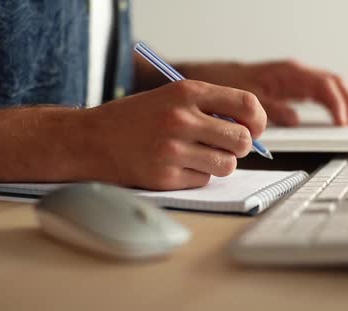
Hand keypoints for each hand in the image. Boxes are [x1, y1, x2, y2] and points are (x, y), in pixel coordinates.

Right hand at [87, 80, 266, 189]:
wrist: (89, 139)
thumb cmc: (134, 119)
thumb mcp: (170, 97)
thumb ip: (209, 107)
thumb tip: (251, 130)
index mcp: (186, 92)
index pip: (246, 104)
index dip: (258, 120)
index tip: (255, 128)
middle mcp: (181, 119)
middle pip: (242, 140)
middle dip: (240, 147)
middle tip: (226, 146)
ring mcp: (172, 150)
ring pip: (227, 165)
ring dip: (219, 163)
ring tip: (198, 156)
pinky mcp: (165, 177)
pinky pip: (203, 180)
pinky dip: (196, 176)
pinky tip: (175, 166)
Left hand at [177, 60, 347, 126]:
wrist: (213, 78)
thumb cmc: (228, 84)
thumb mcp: (249, 98)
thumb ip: (273, 109)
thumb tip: (295, 120)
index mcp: (289, 73)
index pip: (325, 87)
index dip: (338, 105)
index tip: (344, 123)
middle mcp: (295, 74)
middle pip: (333, 84)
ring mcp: (294, 79)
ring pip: (328, 87)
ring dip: (342, 102)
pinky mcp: (290, 87)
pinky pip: (317, 92)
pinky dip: (330, 103)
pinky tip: (334, 117)